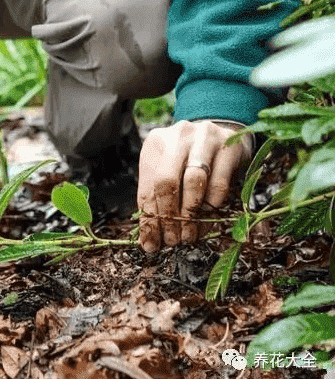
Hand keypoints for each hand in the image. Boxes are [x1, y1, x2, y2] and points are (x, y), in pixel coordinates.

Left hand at [137, 120, 252, 251]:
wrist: (225, 133)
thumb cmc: (190, 160)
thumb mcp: (169, 172)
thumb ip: (157, 200)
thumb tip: (149, 241)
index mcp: (156, 143)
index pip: (147, 187)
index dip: (149, 219)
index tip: (152, 244)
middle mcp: (178, 136)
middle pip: (166, 182)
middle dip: (168, 217)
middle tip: (173, 241)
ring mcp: (205, 137)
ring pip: (194, 181)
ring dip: (190, 214)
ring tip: (189, 236)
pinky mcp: (231, 145)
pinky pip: (220, 182)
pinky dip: (212, 205)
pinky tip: (208, 219)